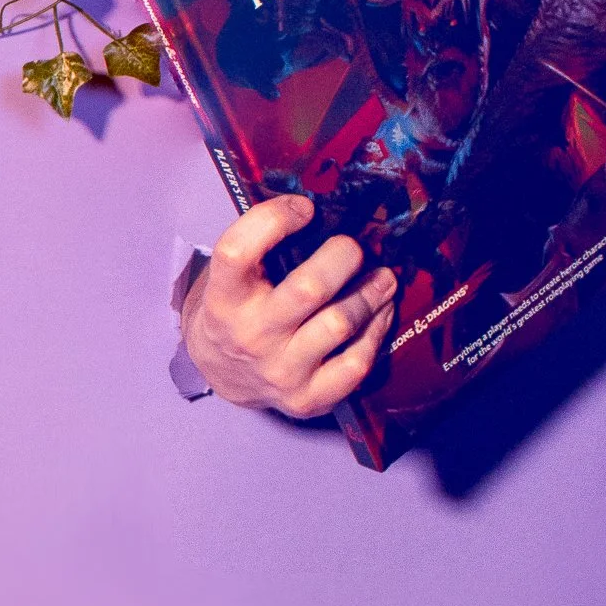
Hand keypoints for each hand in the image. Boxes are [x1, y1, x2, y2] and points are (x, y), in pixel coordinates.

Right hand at [180, 196, 397, 418]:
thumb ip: (262, 249)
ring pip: (341, 323)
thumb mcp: (228, 279)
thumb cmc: (234, 311)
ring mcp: (280, 370)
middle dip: (343, 256)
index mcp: (221, 298)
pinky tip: (380, 313)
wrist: (223, 375)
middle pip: (308, 288)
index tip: (304, 208)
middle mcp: (249, 335)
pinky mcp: (308, 398)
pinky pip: (356, 363)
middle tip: (353, 247)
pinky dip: (376, 332)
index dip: (274, 219)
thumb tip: (322, 207)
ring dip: (372, 292)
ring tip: (383, 277)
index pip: (237, 251)